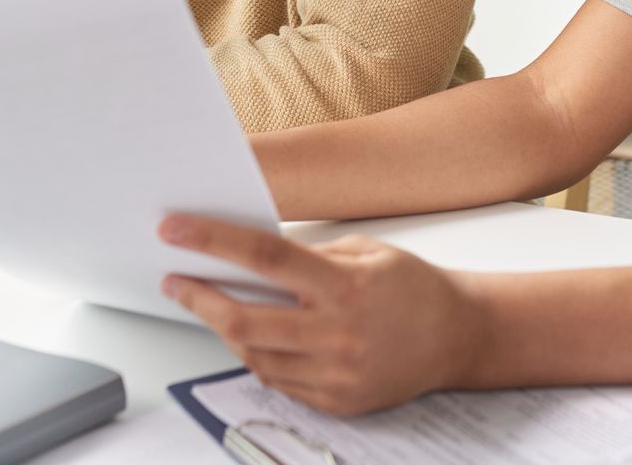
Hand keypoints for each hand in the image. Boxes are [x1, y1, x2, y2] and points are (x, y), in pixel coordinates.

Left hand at [160, 215, 486, 415]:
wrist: (457, 337)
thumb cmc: (410, 286)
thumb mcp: (365, 252)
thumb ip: (309, 256)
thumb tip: (248, 256)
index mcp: (344, 286)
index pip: (264, 257)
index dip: (212, 241)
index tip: (173, 229)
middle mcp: (338, 334)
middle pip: (245, 321)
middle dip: (200, 298)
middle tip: (176, 281)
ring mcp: (336, 374)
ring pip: (254, 356)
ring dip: (226, 330)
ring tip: (215, 306)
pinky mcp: (336, 402)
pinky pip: (278, 380)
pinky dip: (259, 356)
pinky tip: (254, 337)